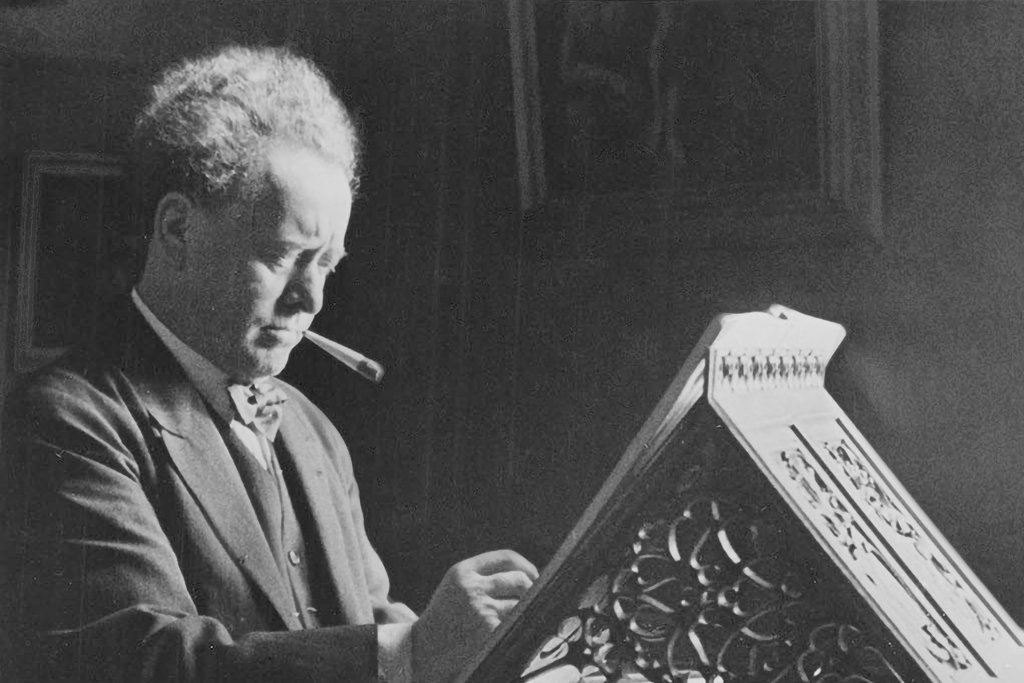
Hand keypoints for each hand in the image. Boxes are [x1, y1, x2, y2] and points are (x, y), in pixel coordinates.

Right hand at [411, 549, 538, 682]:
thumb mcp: (456, 587)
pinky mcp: (488, 630)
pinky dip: (521, 627)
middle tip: (534, 601)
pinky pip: (516, 623)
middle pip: (519, 580)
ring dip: (525, 612)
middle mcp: (471, 587)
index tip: (533, 576)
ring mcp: (480, 609)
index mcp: (463, 571)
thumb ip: (484, 576)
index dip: (525, 565)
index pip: (506, 557)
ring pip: (521, 603)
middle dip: (530, 590)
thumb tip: (528, 576)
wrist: (423, 650)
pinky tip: (517, 632)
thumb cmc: (446, 618)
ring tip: (519, 619)